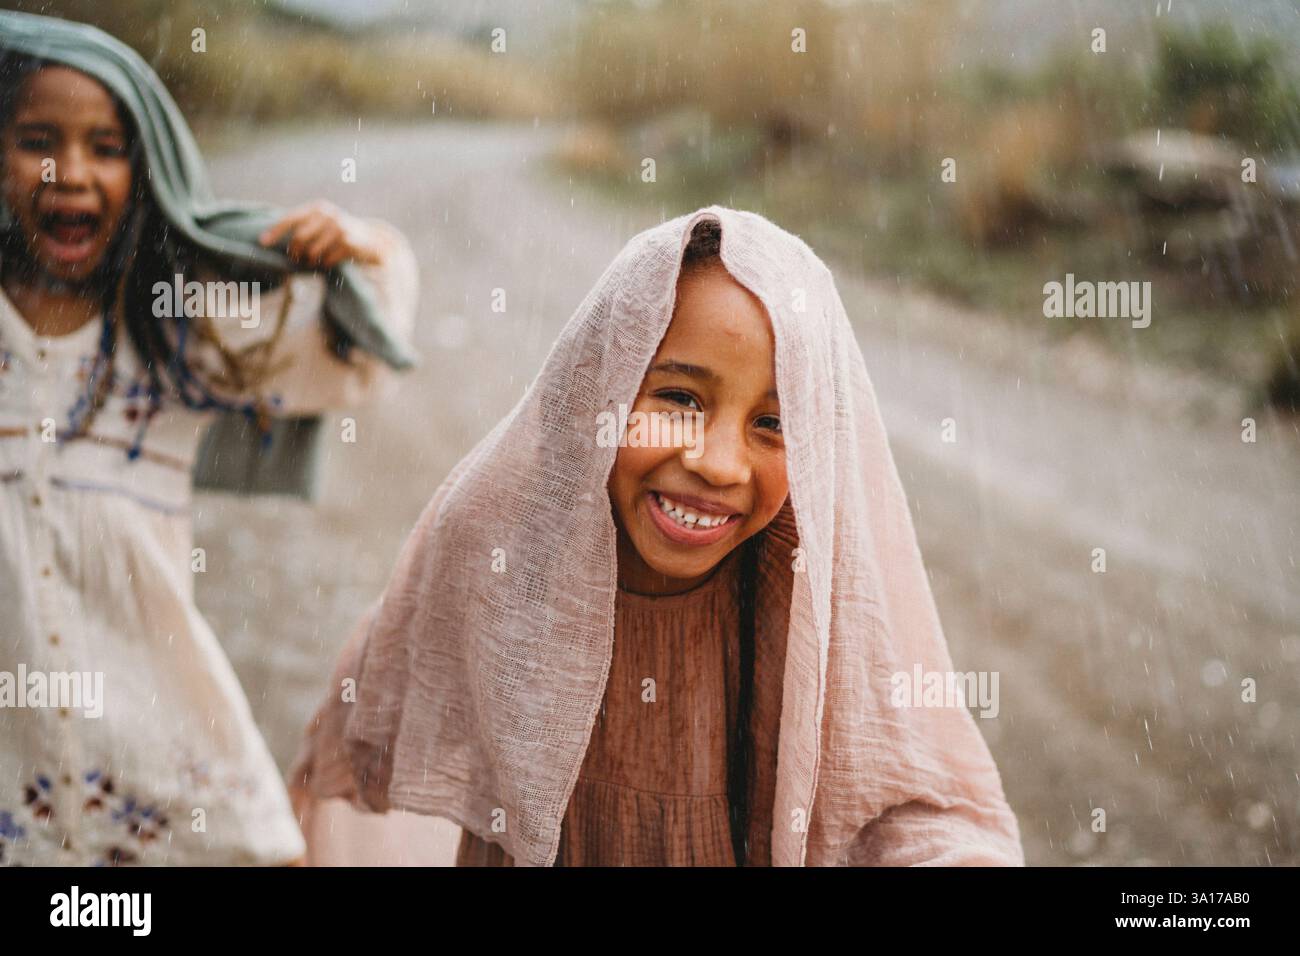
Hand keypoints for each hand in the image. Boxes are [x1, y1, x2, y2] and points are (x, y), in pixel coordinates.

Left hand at [258, 200, 385, 269]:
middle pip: (299, 238)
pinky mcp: (348, 243)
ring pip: (313, 251)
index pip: (290, 219)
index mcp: (317, 208)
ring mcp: (339, 228)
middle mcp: (328, 215)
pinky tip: (329, 262)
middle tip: (296, 258)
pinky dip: (325, 264)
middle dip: (296, 251)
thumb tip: (271, 237)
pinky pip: (327, 259)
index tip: (262, 243)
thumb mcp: (323, 222)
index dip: (275, 231)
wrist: (373, 239)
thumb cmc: (340, 233)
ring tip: (313, 261)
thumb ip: (303, 225)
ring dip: (310, 260)